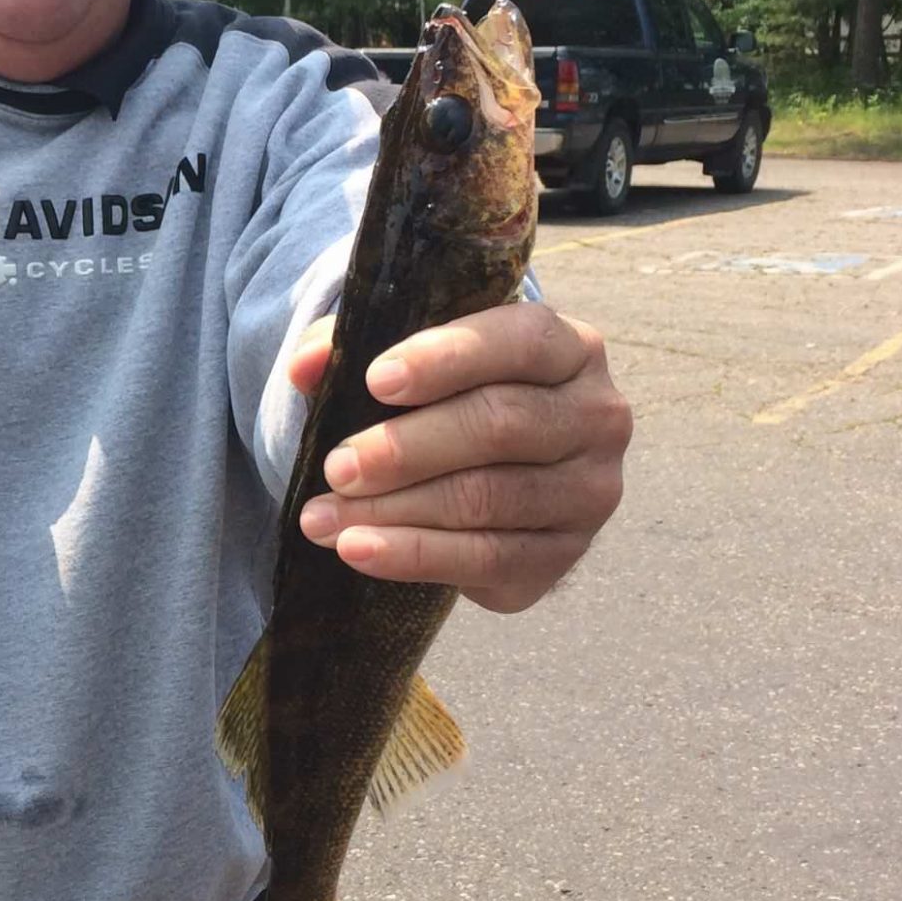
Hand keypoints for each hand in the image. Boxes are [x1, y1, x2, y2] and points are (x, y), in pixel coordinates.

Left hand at [290, 301, 630, 613]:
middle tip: (336, 467)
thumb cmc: (446, 400)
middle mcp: (597, 417)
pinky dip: (415, 556)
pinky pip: (487, 558)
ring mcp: (589, 491)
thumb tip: (305, 365)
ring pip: (488, 499)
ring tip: (322, 517)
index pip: (521, 342)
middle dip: (407, 449)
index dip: (447, 359)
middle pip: (501, 426)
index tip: (375, 380)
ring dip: (395, 510)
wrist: (486, 473)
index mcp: (571, 348)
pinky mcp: (564, 555)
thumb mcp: (411, 361)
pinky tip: (358, 550)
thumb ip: (356, 350)